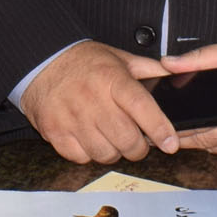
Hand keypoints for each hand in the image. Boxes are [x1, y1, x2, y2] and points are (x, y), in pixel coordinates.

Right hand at [21, 41, 177, 166]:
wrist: (40, 62)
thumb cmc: (83, 62)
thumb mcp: (118, 57)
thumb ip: (148, 70)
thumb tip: (176, 76)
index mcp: (111, 79)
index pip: (142, 107)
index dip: (160, 129)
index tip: (170, 143)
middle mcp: (92, 99)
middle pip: (127, 140)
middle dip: (138, 147)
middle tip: (136, 141)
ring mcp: (72, 118)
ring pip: (106, 154)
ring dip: (113, 151)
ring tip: (110, 138)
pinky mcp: (55, 132)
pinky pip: (82, 158)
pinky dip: (89, 154)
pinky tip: (90, 138)